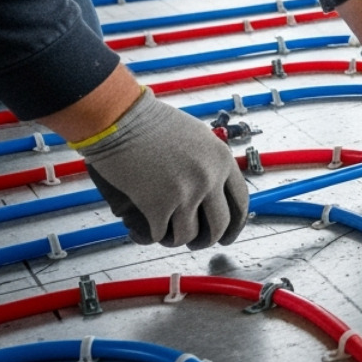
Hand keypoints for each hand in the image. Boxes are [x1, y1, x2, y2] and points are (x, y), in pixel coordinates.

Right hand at [81, 91, 249, 248]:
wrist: (120, 118)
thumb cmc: (151, 122)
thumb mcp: (196, 137)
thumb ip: (209, 163)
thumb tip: (213, 187)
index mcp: (222, 160)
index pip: (241, 202)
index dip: (235, 224)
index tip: (227, 234)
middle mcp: (209, 179)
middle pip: (220, 225)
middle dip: (209, 240)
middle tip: (197, 244)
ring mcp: (185, 193)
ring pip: (190, 235)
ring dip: (177, 240)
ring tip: (166, 236)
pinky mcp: (157, 205)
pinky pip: (160, 234)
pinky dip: (152, 237)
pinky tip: (143, 232)